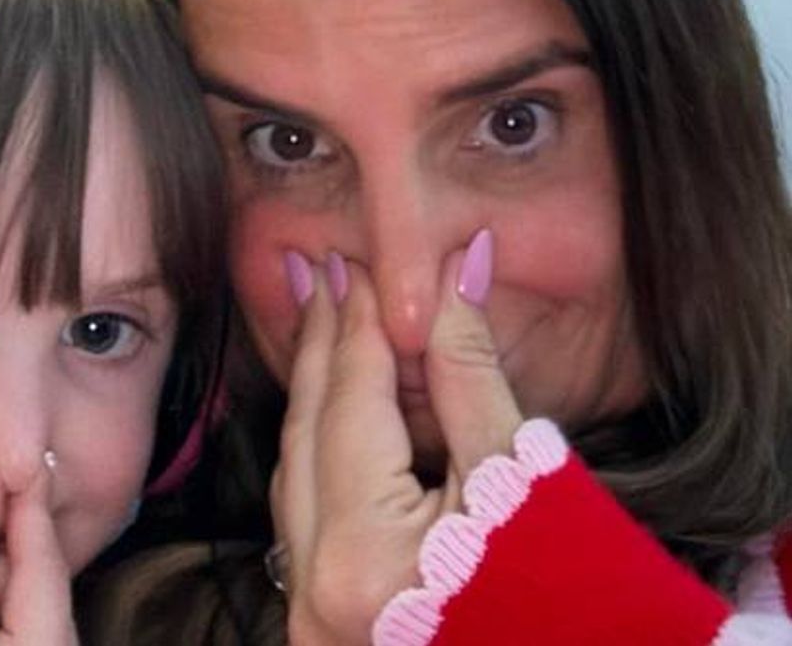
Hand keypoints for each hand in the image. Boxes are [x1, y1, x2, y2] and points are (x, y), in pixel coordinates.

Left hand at [272, 237, 522, 645]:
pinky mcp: (322, 625)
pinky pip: (305, 513)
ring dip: (314, 393)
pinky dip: (320, 449)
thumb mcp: (519, 474)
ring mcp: (311, 618)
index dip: (354, 323)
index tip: (352, 263)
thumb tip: (454, 269)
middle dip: (318, 343)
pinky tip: (333, 403)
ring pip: (297, 470)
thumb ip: (469, 369)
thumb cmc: (574, 598)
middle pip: (308, 430)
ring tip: (322, 320)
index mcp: (366, 555)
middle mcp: (318, 590)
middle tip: (321, 271)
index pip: (351, 402)